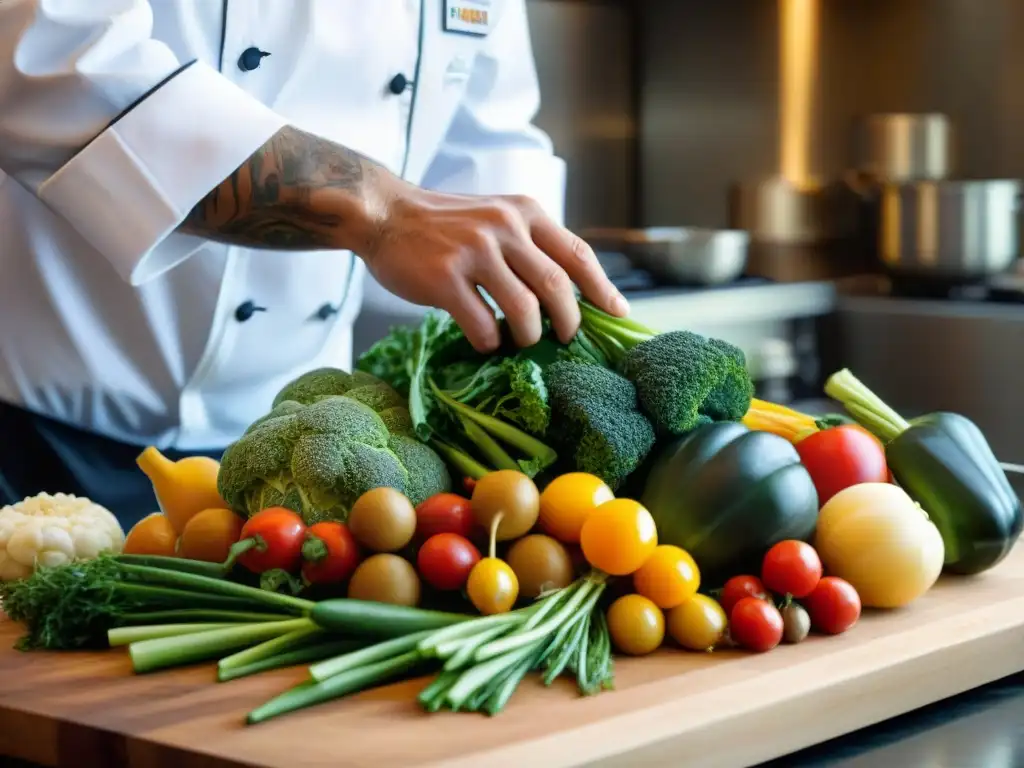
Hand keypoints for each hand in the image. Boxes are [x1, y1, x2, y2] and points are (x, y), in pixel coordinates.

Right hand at [362, 182, 628, 351]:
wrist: (384, 212)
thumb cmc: (443, 223)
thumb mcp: (495, 216)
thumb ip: (527, 243)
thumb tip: (567, 291)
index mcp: (524, 212)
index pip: (578, 253)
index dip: (602, 288)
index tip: (618, 312)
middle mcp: (505, 228)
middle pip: (557, 287)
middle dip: (568, 323)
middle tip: (564, 339)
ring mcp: (475, 252)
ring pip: (524, 309)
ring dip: (529, 336)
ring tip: (521, 342)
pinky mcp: (445, 277)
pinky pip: (482, 323)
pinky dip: (489, 341)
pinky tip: (484, 341)